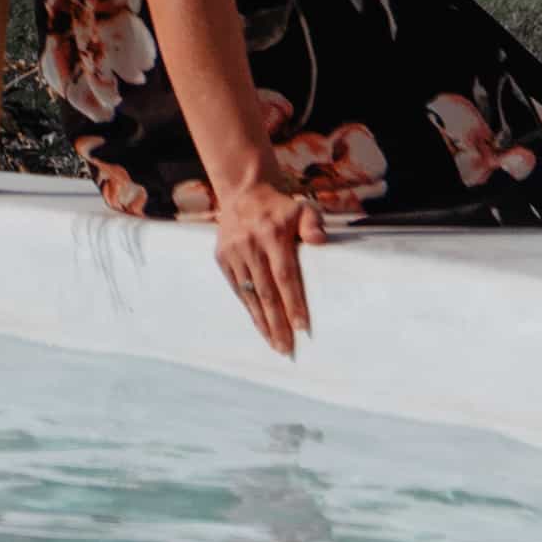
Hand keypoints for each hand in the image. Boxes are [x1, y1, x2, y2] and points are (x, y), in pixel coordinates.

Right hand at [205, 170, 317, 355]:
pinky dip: (249, 309)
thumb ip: (313, 223)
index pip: (285, 275)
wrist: (243, 193)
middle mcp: (250, 245)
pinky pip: (238, 289)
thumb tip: (320, 241)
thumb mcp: (302, 207)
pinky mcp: (222, 258)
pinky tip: (259, 326)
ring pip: (250, 294)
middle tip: (287, 348)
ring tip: (274, 345)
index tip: (302, 328)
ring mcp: (233, 253)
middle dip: (277, 323)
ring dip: (262, 322)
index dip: (293, 302)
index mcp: (273, 234)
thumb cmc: (280, 207)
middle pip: (266, 291)